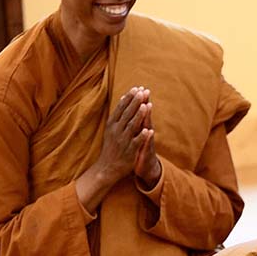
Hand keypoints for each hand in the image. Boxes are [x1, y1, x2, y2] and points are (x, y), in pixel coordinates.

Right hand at [75, 87, 151, 211]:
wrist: (107, 167)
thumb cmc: (111, 147)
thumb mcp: (111, 128)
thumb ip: (119, 114)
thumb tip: (124, 98)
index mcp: (112, 124)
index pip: (121, 108)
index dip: (129, 98)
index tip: (136, 88)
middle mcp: (116, 131)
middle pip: (127, 114)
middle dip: (135, 102)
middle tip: (142, 91)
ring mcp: (123, 140)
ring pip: (132, 126)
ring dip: (139, 115)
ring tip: (146, 105)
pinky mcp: (129, 151)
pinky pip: (136, 142)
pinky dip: (142, 136)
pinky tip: (149, 130)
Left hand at [133, 90, 161, 187]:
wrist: (146, 168)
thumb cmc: (139, 150)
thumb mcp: (136, 135)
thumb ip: (136, 124)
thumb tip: (132, 111)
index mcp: (140, 128)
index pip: (139, 112)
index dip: (139, 101)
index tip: (138, 88)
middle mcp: (146, 133)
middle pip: (145, 116)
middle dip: (145, 103)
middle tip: (145, 91)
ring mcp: (147, 141)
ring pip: (148, 127)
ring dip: (148, 117)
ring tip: (148, 105)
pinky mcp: (147, 151)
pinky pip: (148, 143)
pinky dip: (148, 137)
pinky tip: (149, 131)